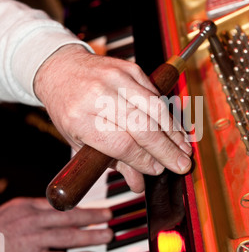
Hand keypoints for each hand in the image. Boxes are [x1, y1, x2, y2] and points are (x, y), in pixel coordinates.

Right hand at [0, 197, 112, 251]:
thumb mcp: (13, 210)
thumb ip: (35, 207)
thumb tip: (57, 206)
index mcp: (29, 208)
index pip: (61, 205)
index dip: (81, 205)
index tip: (96, 207)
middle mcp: (33, 222)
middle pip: (69, 217)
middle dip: (92, 216)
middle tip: (109, 216)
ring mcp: (33, 241)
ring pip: (68, 237)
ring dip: (91, 236)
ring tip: (107, 236)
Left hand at [34, 45, 191, 191]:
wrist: (62, 69)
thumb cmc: (69, 108)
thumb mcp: (80, 140)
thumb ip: (112, 162)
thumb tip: (139, 183)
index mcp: (80, 118)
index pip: (121, 144)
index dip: (144, 160)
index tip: (158, 170)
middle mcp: (98, 96)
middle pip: (142, 127)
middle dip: (166, 150)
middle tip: (181, 165)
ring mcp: (115, 79)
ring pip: (154, 108)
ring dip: (173, 132)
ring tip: (184, 149)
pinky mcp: (130, 68)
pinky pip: (155, 94)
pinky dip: (167, 114)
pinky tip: (174, 129)